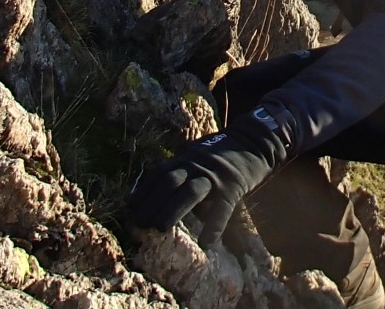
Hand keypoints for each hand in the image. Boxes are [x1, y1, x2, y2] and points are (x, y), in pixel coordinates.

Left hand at [128, 108, 289, 247]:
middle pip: (169, 182)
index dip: (143, 192)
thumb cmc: (222, 154)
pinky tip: (207, 241)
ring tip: (159, 230)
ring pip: (190, 191)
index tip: (130, 210)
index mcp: (186, 158)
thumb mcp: (197, 155)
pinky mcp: (233, 186)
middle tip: (139, 224)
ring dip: (172, 210)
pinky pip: (222, 207)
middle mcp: (197, 164)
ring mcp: (216, 175)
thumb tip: (157, 194)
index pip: (158, 174)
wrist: (254, 142)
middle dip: (151, 203)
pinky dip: (214, 225)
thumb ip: (180, 170)